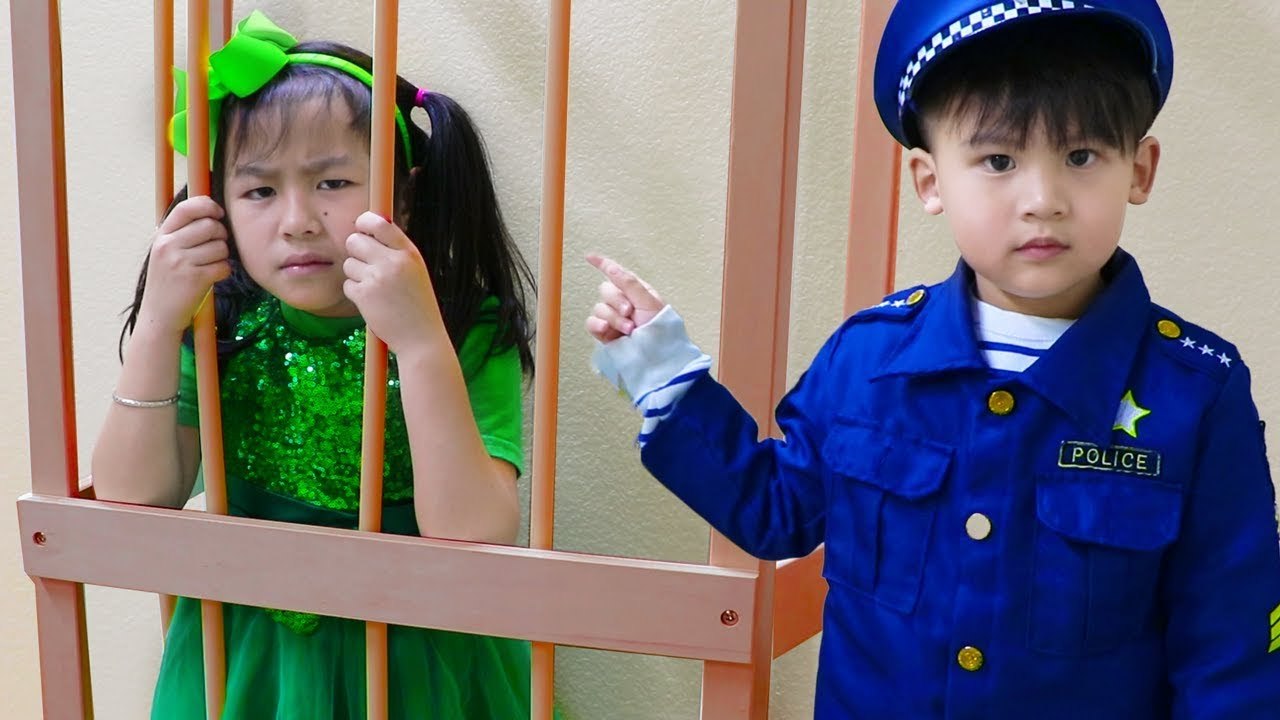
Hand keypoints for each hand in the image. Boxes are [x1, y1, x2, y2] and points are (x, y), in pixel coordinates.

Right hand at [136, 195, 229, 336]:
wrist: (159, 315)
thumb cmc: (168, 282)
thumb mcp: (166, 253)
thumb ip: (183, 233)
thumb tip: (212, 212)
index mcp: (162, 236)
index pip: (187, 208)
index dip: (208, 206)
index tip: (218, 213)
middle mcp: (168, 246)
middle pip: (211, 226)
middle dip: (221, 235)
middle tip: (216, 247)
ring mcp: (181, 262)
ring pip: (220, 246)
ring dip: (222, 256)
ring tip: (210, 265)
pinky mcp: (195, 279)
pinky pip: (224, 265)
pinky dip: (224, 271)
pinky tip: (213, 277)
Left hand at [343, 211, 443, 356]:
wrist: (421, 339)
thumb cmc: (418, 306)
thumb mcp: (416, 272)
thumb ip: (396, 252)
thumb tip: (369, 232)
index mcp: (409, 253)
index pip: (380, 223)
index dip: (365, 222)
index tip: (361, 227)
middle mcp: (393, 262)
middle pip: (355, 240)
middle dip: (355, 251)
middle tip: (366, 265)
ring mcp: (378, 278)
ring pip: (349, 264)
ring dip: (356, 276)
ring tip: (376, 290)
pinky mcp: (364, 295)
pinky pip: (348, 285)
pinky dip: (356, 294)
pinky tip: (372, 304)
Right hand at [585, 254, 664, 341]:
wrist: (657, 355)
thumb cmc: (660, 329)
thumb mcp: (649, 302)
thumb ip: (629, 284)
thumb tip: (611, 267)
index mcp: (635, 291)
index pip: (616, 274)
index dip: (603, 264)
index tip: (589, 257)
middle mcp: (622, 302)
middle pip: (605, 290)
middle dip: (617, 301)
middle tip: (630, 313)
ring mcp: (612, 318)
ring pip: (599, 308)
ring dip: (613, 318)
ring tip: (629, 330)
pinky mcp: (604, 333)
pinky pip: (591, 322)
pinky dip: (597, 324)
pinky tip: (606, 329)